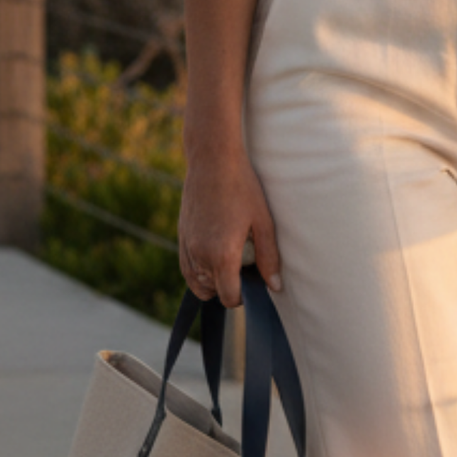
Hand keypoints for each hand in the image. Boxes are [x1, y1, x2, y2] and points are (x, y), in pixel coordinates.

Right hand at [177, 135, 282, 308]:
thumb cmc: (243, 188)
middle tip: (243, 264)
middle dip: (228, 286)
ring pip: (197, 282)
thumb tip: (275, 286)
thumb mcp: (263, 224)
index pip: (229, 297)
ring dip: (212, 279)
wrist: (212, 160)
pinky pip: (186, 268)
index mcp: (222, 256)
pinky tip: (215, 251)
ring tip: (229, 256)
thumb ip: (269, 259)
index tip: (252, 282)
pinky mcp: (180, 236)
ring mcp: (187, 246)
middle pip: (212, 292)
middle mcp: (200, 255)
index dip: (242, 296)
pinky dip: (199, 269)